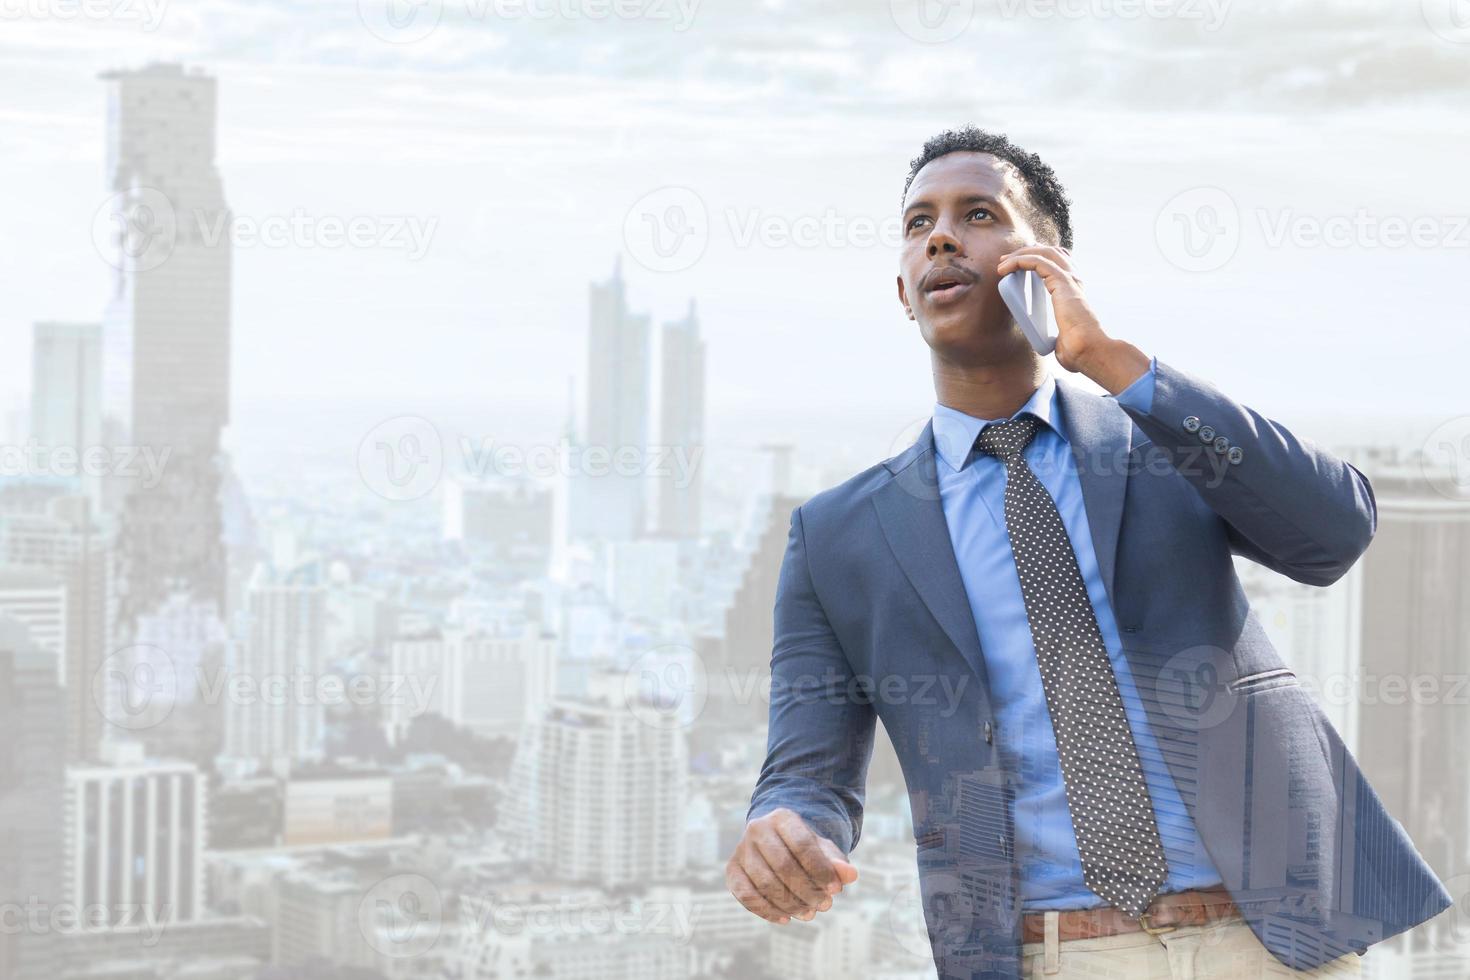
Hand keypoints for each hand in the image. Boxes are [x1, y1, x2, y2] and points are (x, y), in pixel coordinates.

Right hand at [726, 808, 858, 923]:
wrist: (774, 840)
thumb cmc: (804, 847)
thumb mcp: (822, 848)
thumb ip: (836, 861)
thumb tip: (851, 875)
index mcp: (782, 817)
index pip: (802, 845)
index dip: (821, 870)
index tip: (836, 890)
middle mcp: (757, 829)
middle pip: (783, 866)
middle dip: (807, 891)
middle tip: (824, 906)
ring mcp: (741, 849)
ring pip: (765, 884)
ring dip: (790, 904)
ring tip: (809, 913)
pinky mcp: (732, 870)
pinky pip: (747, 896)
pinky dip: (767, 911)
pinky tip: (786, 918)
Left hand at [996, 244, 1150, 393]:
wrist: (1087, 350)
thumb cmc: (1077, 350)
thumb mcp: (1060, 338)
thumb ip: (1054, 335)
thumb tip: (1050, 342)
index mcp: (1074, 291)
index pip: (1059, 263)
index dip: (1038, 258)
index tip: (1018, 264)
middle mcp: (1074, 280)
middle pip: (1051, 252)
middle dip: (1026, 252)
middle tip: (1005, 260)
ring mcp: (1070, 279)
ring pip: (1043, 252)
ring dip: (1020, 254)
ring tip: (1002, 262)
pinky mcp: (1062, 281)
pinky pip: (1037, 261)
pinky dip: (1019, 261)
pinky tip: (1005, 268)